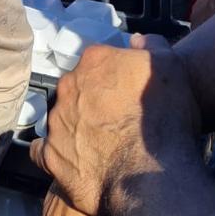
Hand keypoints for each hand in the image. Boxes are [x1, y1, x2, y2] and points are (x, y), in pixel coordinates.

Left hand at [30, 36, 200, 215]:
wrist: (150, 174)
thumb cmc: (164, 118)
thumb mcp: (171, 68)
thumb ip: (152, 46)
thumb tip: (136, 40)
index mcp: (95, 60)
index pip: (99, 62)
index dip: (114, 79)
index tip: (126, 94)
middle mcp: (69, 85)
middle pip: (77, 88)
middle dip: (92, 100)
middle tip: (114, 120)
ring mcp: (56, 120)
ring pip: (62, 117)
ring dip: (76, 126)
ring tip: (100, 146)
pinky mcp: (49, 155)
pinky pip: (43, 151)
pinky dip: (56, 154)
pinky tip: (72, 161)